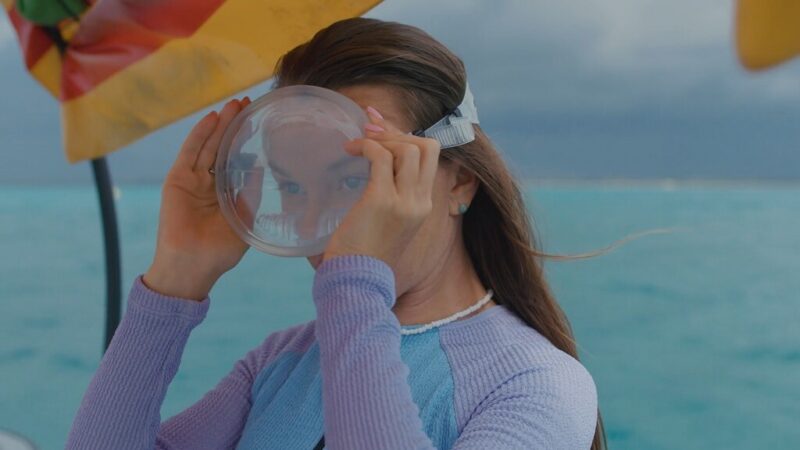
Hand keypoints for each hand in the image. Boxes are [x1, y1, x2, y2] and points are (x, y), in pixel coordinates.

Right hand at [144, 97, 262, 299]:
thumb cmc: (219, 251)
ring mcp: (191, 180)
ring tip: (233, 104)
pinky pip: (190, 152)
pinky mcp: (177, 180)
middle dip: (233, 125)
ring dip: (219, 124)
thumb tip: (261, 168)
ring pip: (207, 145)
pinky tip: (212, 118)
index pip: (234, 159)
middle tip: (246, 102)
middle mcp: (206, 183)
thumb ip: (250, 193)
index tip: (258, 121)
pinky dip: (200, 134)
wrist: (193, 266)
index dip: (244, 140)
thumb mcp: (243, 219)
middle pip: (220, 147)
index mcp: (222, 193)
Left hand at [321, 107, 440, 269]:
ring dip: (381, 138)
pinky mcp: (382, 200)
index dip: (406, 136)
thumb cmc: (363, 257)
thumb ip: (387, 199)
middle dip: (397, 132)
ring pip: (408, 147)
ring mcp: (404, 201)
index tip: (380, 128)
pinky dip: (365, 146)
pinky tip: (349, 151)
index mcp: (423, 206)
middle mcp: (419, 201)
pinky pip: (380, 157)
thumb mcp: (385, 225)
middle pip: (427, 147)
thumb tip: (373, 168)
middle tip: (368, 133)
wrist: (356, 283)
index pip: (429, 158)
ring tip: (356, 145)